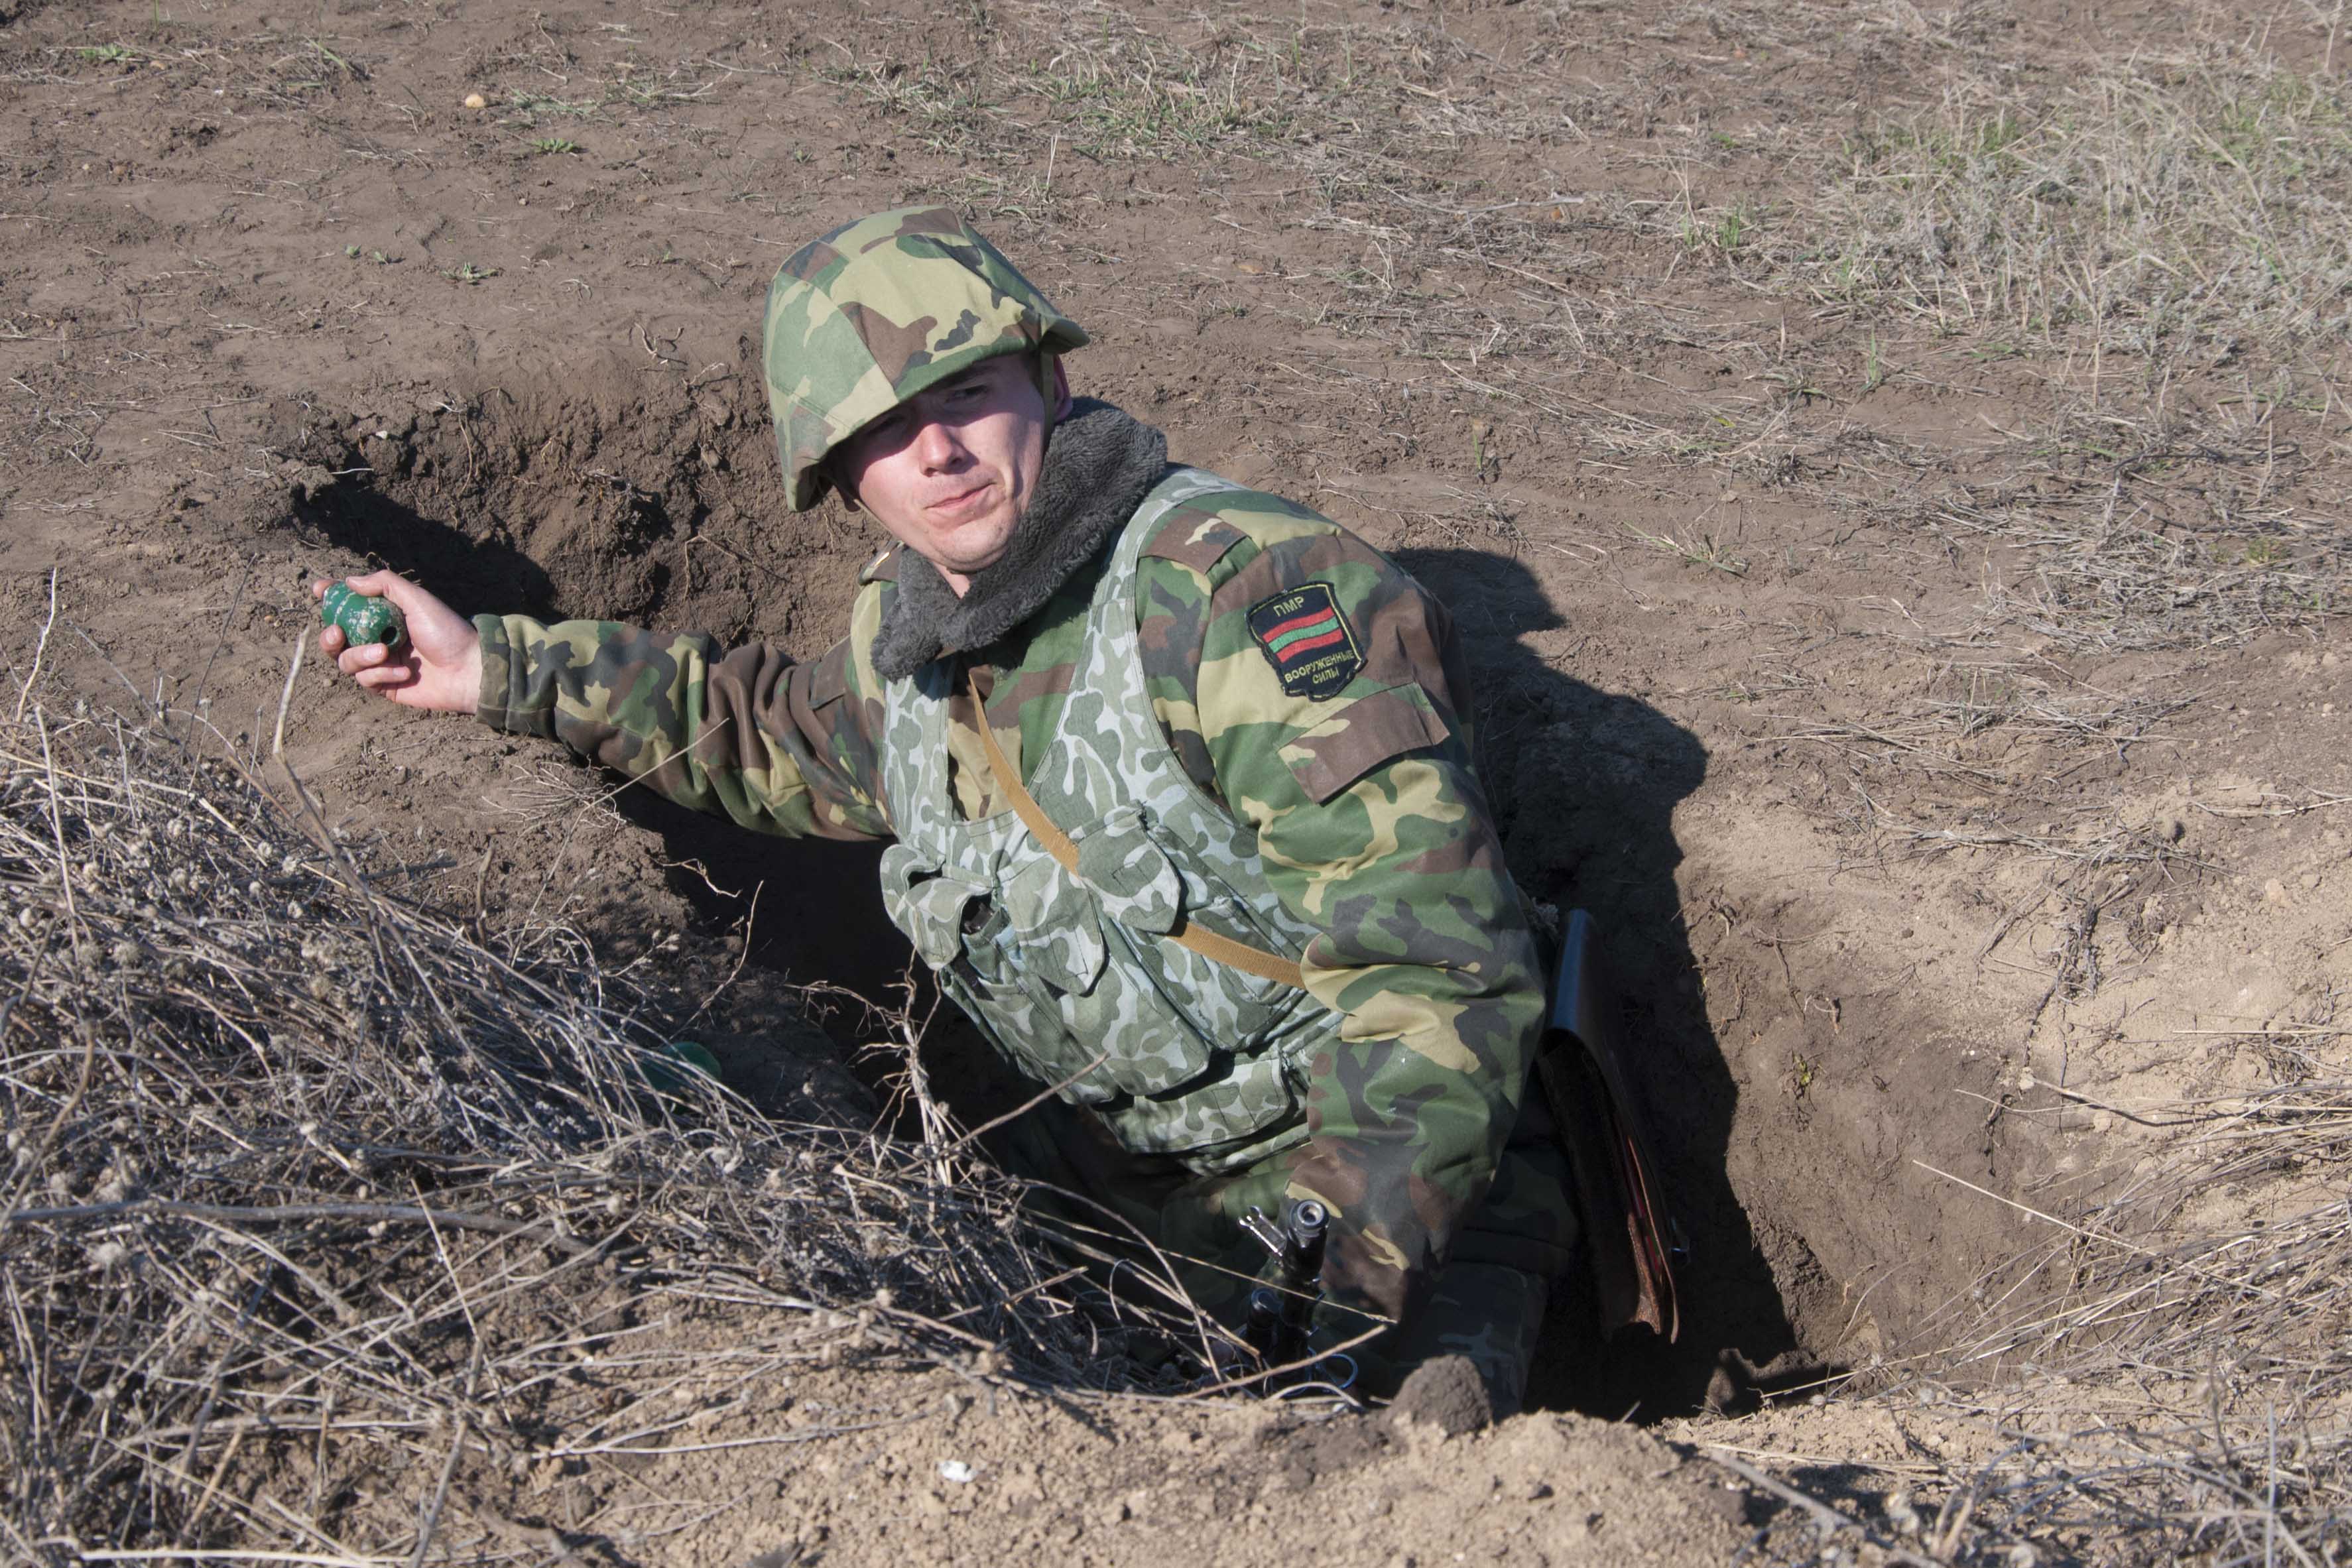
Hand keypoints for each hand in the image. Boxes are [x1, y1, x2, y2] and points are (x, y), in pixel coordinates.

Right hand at [312, 571, 482, 714]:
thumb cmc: (447, 631)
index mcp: (384, 615)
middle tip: (336, 632)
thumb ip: (386, 584)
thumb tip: (350, 581)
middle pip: (336, 637)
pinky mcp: (385, 686)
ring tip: (383, 652)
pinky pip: (365, 680)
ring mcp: (379, 663)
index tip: (319, 591)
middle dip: (329, 635)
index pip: (349, 604)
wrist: (468, 670)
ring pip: (346, 660)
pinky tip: (404, 671)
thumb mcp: (418, 600)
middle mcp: (377, 637)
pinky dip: (380, 674)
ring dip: (359, 655)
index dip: (331, 598)